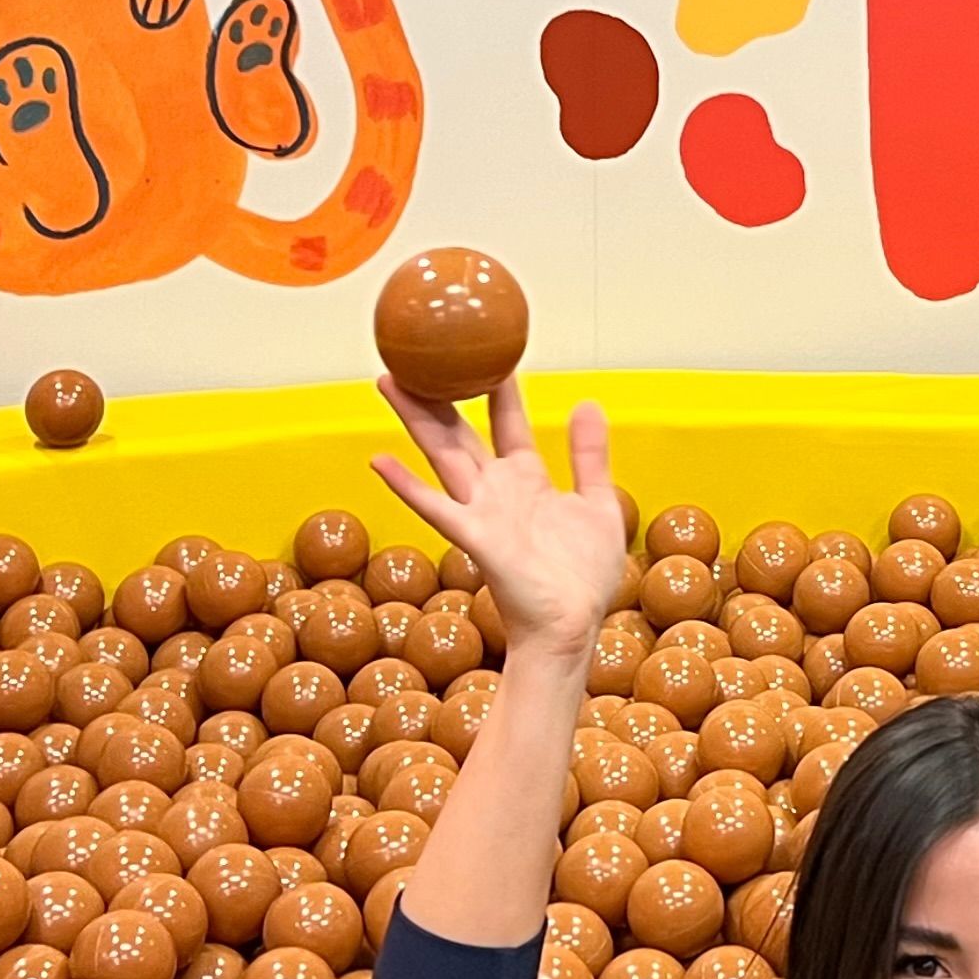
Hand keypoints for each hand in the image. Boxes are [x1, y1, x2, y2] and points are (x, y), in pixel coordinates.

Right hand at [371, 380, 619, 671]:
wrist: (574, 626)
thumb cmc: (582, 577)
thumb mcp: (597, 504)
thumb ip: (590, 455)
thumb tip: (587, 403)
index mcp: (526, 481)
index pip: (506, 422)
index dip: (496, 388)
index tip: (488, 352)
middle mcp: (496, 491)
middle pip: (459, 432)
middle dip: (436, 395)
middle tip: (412, 357)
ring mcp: (482, 513)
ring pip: (442, 456)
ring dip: (415, 420)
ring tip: (388, 383)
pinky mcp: (477, 539)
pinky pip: (437, 508)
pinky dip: (408, 485)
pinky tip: (380, 460)